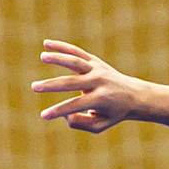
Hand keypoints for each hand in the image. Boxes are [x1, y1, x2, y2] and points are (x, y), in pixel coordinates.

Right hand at [31, 40, 150, 132]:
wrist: (134, 95)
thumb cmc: (113, 113)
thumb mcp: (101, 124)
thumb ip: (82, 123)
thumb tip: (65, 115)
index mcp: (101, 99)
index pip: (76, 105)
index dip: (59, 111)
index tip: (43, 116)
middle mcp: (99, 82)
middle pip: (72, 82)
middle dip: (52, 85)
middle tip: (34, 88)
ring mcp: (97, 69)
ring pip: (76, 61)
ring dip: (59, 57)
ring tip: (42, 56)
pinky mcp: (95, 61)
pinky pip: (77, 52)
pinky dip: (62, 47)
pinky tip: (46, 44)